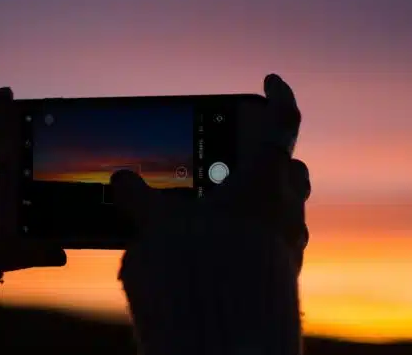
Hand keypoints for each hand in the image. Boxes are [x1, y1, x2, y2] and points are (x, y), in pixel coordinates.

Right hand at [111, 74, 309, 354]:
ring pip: (284, 207)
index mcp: (262, 184)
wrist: (231, 343)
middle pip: (289, 167)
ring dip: (259, 198)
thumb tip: (122, 179)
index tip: (271, 82)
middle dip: (268, 156)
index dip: (277, 97)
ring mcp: (288, 247)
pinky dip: (254, 233)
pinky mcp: (281, 277)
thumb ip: (138, 199)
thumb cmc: (199, 277)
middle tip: (240, 154)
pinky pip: (274, 241)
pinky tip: (224, 244)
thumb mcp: (156, 230)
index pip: (281, 124)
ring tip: (223, 203)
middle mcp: (285, 211)